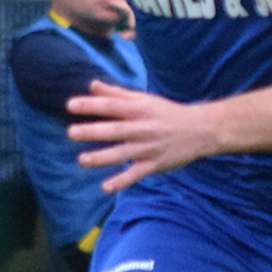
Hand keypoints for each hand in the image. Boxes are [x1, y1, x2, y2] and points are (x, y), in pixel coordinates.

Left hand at [67, 81, 218, 191]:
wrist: (201, 129)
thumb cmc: (167, 112)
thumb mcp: (145, 99)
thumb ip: (117, 93)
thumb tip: (92, 85)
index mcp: (140, 109)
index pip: (112, 106)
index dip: (92, 105)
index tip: (71, 105)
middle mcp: (144, 128)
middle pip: (115, 130)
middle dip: (93, 131)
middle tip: (71, 132)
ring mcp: (149, 148)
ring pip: (123, 153)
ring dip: (102, 157)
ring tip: (82, 160)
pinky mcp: (155, 164)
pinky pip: (136, 174)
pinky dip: (122, 181)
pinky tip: (105, 187)